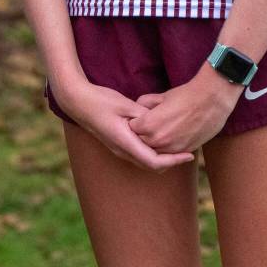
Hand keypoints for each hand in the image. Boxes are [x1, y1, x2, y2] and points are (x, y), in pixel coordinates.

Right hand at [55, 77, 193, 172]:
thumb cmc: (100, 100)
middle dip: (171, 161)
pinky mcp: (116, 144)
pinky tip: (159, 141)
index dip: (174, 161)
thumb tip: (161, 124)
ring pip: (145, 162)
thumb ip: (144, 116)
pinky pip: (138, 155)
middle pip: (152, 166)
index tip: (189, 155)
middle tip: (188, 151)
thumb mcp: (125, 104)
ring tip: (177, 147)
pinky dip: (153, 152)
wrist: (77, 102)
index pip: (155, 162)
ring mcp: (118, 150)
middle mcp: (122, 151)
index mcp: (125, 142)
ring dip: (162, 158)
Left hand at [130, 67, 240, 152]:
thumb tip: (137, 108)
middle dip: (141, 133)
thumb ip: (144, 103)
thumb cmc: (185, 95)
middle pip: (140, 142)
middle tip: (147, 123)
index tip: (138, 116)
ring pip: (154, 152)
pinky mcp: (184, 152)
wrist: (211, 101)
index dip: (134, 121)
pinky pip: (169, 155)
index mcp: (149, 125)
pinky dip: (166, 148)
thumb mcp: (160, 96)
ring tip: (159, 129)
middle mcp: (158, 140)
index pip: (131, 128)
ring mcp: (171, 149)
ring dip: (153, 143)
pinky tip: (170, 136)